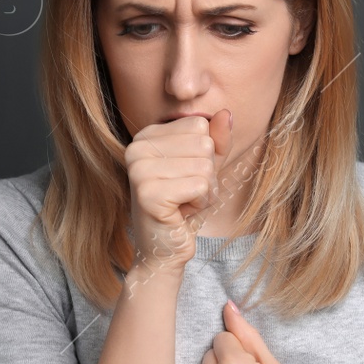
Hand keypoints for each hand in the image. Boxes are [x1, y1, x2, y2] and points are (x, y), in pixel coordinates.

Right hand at [123, 110, 233, 274]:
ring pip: (205, 166)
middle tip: (186, 194)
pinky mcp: (148, 193)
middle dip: (207, 175)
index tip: (185, 177)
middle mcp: (137, 147)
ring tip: (184, 204)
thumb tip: (226, 113)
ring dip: (205, 191)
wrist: (164, 250)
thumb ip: (216, 140)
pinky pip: (200, 186)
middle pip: (204, 144)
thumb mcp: (206, 168)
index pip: (199, 125)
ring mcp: (139, 170)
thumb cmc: (185, 207)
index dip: (204, 155)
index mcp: (146, 135)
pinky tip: (182, 214)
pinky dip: (201, 204)